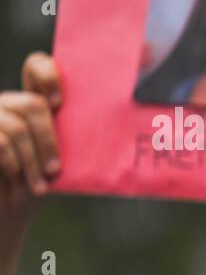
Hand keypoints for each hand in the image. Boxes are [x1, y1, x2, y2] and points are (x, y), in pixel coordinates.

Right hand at [1, 52, 61, 211]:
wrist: (8, 209)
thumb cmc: (39, 183)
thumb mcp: (62, 159)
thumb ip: (77, 137)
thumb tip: (124, 129)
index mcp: (32, 102)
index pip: (37, 65)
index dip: (47, 73)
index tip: (60, 101)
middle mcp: (8, 102)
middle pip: (33, 104)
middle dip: (48, 140)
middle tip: (55, 169)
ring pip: (16, 128)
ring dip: (33, 160)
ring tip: (40, 184)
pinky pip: (0, 142)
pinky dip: (15, 163)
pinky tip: (19, 178)